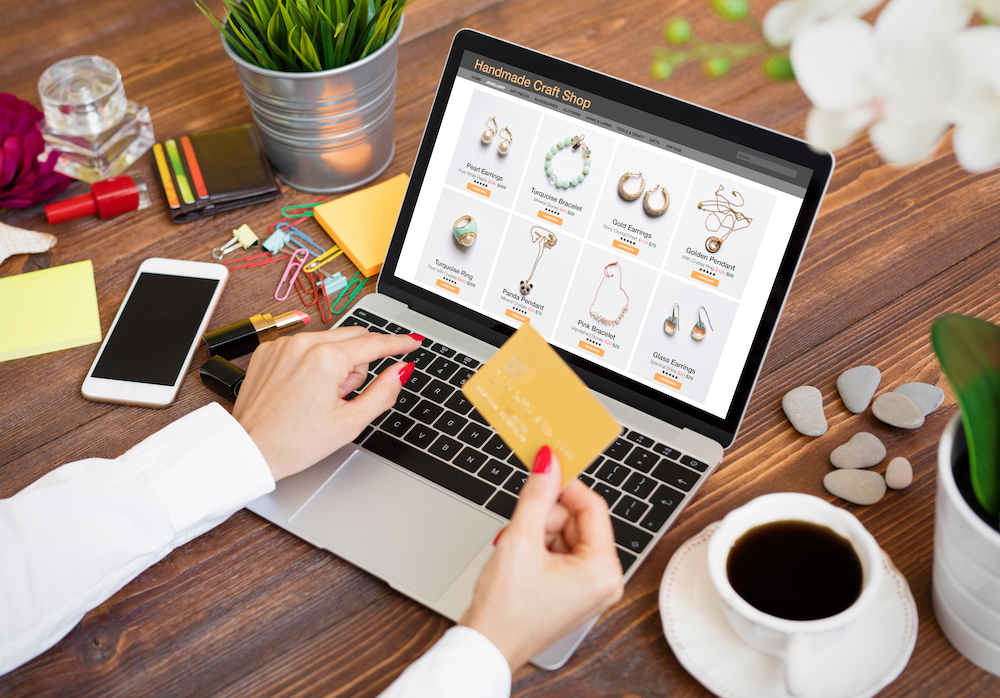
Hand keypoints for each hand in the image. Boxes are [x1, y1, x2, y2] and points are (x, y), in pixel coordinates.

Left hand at [233, 327, 420, 480]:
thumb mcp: (350, 422)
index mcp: (326, 359)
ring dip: (335, 362)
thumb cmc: (295, 442)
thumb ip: (383, 392)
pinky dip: (311, 361)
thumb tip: (401, 370)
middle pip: (354, 338)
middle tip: (346, 396)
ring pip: (329, 340)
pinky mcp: (269, 350)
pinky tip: (302, 389)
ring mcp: (283, 345)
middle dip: (359, 363)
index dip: (399, 343)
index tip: (413, 341)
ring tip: (320, 396)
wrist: (251, 449)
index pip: (375, 343)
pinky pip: (304, 345)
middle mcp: (304, 343)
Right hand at [459, 447, 623, 670]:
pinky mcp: (574, 593)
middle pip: (578, 521)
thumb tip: (549, 463)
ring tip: (517, 553)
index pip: (592, 507)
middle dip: (546, 519)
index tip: (544, 471)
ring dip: (539, 535)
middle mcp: (604, 581)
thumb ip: (537, 495)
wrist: (486, 647)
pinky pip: (562, 554)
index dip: (565, 486)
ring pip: (567, 535)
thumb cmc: (505, 609)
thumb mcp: (520, 539)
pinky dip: (539, 550)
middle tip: (521, 531)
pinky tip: (521, 562)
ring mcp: (590, 589)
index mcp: (603, 570)